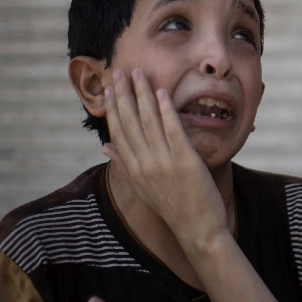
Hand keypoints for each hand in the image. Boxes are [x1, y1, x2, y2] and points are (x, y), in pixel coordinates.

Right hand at [102, 68, 228, 250]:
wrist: (198, 231)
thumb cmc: (173, 208)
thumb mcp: (143, 188)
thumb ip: (124, 164)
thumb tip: (103, 146)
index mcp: (134, 169)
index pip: (119, 132)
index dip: (113, 108)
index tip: (110, 88)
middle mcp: (145, 165)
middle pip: (130, 122)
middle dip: (124, 94)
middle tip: (119, 70)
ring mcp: (164, 163)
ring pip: (149, 122)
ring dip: (142, 95)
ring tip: (138, 74)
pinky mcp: (186, 162)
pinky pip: (173, 131)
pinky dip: (166, 111)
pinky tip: (161, 93)